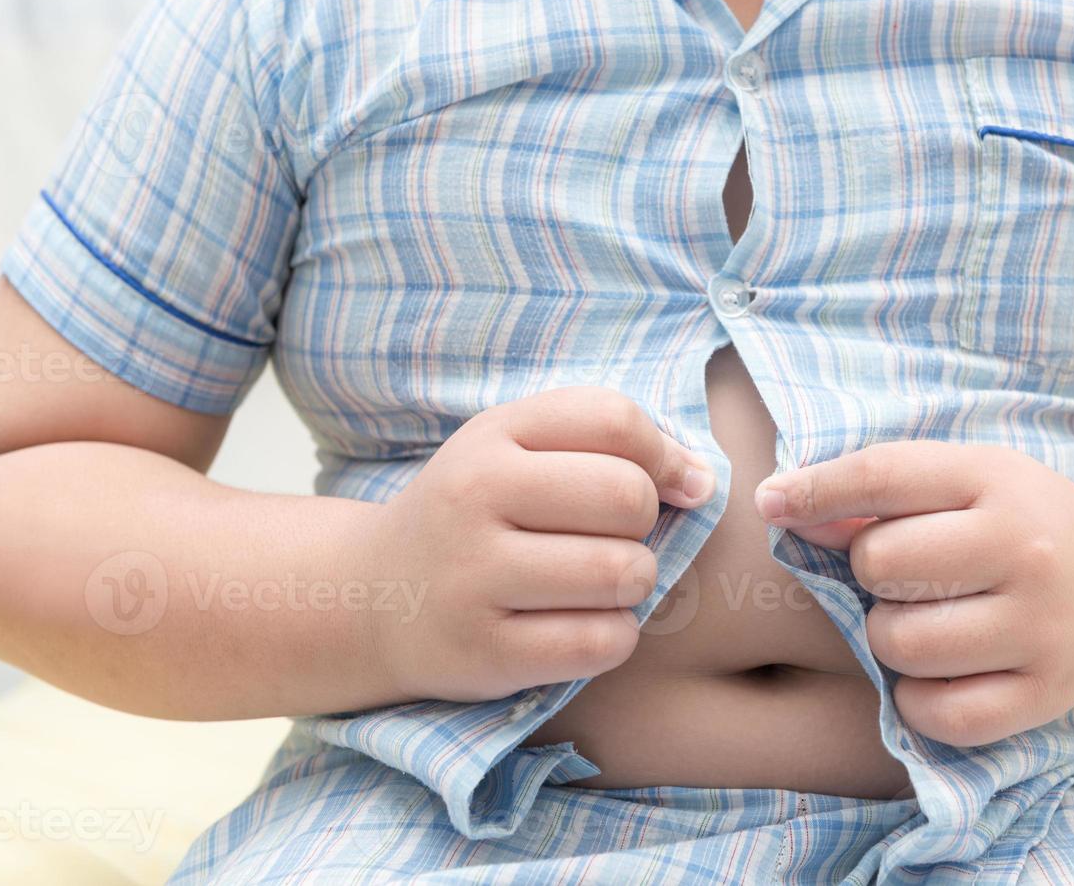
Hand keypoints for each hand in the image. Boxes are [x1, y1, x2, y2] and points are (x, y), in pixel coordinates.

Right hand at [357, 386, 715, 703]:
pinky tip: (585, 626)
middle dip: (645, 524)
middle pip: (627, 497)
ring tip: (598, 584)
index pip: (615, 420)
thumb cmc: (474, 515)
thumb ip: (608, 443)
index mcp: (492, 435)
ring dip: (633, 583)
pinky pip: (602, 642)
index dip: (666, 454)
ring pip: (624, 571)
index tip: (674, 484)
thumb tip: (702, 481)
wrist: (370, 598)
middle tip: (615, 539)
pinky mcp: (485, 654)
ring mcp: (474, 578)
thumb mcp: (516, 449)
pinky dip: (615, 637)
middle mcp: (474, 497)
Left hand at [752, 440, 1073, 746]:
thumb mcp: (963, 481)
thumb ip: (877, 492)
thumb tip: (780, 506)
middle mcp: (1028, 551)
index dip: (814, 490)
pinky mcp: (1046, 696)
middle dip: (871, 571)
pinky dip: (916, 700)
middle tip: (907, 575)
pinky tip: (935, 673)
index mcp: (998, 482)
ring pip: (900, 643)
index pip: (884, 477)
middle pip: (882, 565)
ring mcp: (1042, 628)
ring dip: (889, 637)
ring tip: (925, 620)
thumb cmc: (1017, 521)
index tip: (770, 501)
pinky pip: (938, 713)